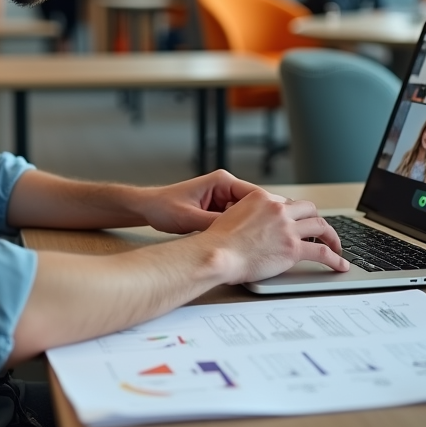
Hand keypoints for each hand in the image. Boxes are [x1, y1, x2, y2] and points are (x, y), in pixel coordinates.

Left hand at [136, 170, 259, 234]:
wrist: (149, 208)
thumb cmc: (164, 207)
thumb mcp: (190, 217)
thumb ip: (214, 224)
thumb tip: (236, 235)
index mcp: (222, 181)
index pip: (255, 194)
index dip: (268, 210)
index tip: (276, 226)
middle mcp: (225, 187)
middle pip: (255, 205)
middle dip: (261, 221)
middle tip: (270, 239)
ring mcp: (222, 199)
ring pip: (247, 215)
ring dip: (250, 227)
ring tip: (257, 244)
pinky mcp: (218, 210)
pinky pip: (235, 220)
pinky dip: (239, 231)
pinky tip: (242, 244)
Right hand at [203, 189, 347, 283]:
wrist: (218, 254)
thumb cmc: (218, 241)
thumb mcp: (230, 215)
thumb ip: (247, 215)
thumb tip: (252, 224)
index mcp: (262, 198)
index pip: (287, 203)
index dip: (295, 215)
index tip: (298, 224)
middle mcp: (278, 209)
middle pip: (309, 209)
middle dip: (316, 220)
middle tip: (321, 232)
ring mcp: (287, 228)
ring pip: (321, 226)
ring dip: (331, 237)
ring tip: (336, 247)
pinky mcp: (293, 248)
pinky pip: (322, 252)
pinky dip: (335, 258)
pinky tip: (340, 264)